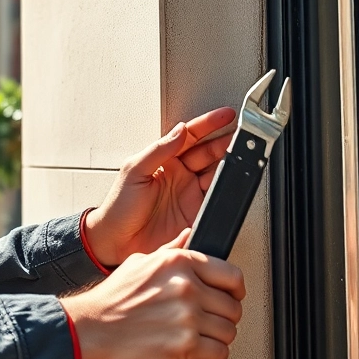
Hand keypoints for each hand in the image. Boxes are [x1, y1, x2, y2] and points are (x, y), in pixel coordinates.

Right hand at [61, 229, 244, 358]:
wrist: (92, 328)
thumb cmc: (112, 298)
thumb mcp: (141, 262)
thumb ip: (170, 250)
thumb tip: (188, 236)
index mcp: (179, 262)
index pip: (232, 275)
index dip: (235, 290)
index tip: (231, 297)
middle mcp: (186, 286)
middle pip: (233, 306)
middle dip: (225, 317)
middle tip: (212, 320)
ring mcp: (187, 316)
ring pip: (229, 331)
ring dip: (219, 337)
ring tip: (203, 336)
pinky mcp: (184, 344)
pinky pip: (219, 352)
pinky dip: (213, 355)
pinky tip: (198, 349)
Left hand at [84, 108, 235, 267]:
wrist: (117, 243)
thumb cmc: (118, 208)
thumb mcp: (133, 172)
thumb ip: (158, 150)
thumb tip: (179, 131)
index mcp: (163, 159)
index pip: (189, 136)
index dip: (208, 124)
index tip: (225, 115)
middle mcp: (179, 174)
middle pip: (208, 152)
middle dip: (225, 141)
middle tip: (241, 133)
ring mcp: (189, 193)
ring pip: (216, 172)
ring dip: (229, 162)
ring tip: (241, 153)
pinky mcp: (196, 212)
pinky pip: (216, 198)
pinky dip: (226, 188)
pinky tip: (231, 180)